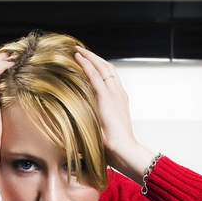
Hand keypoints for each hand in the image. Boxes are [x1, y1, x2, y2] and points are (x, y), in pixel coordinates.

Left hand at [74, 46, 156, 182]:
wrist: (123, 150)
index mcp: (120, 100)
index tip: (89, 62)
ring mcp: (114, 93)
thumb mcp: (103, 129)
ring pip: (102, 67)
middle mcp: (119, 93)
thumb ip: (94, 121)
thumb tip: (78, 123)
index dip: (100, 67)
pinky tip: (78, 57)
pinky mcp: (107, 96)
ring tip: (78, 50)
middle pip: (108, 68)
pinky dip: (86, 64)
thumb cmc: (113, 146)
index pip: (110, 77)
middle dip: (95, 58)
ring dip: (90, 57)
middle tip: (82, 51)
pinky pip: (95, 75)